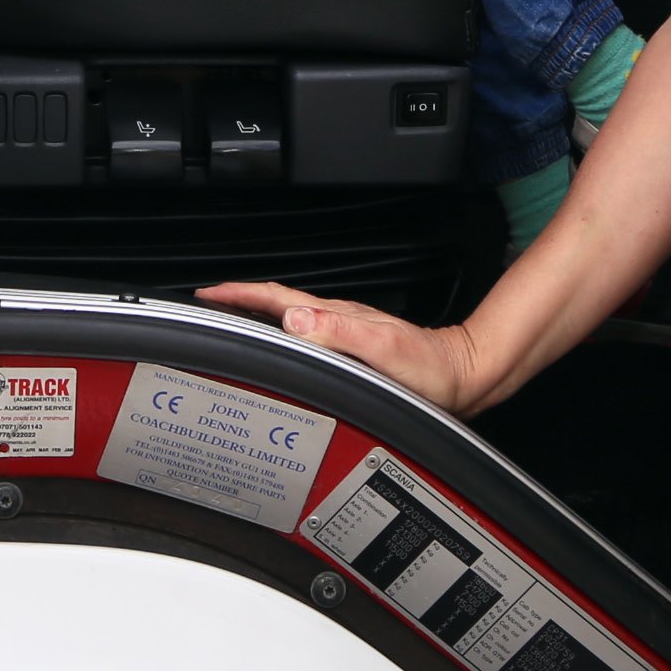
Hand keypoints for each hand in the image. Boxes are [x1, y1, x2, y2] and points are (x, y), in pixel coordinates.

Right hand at [194, 280, 493, 411]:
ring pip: (290, 318)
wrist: (464, 377)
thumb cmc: (430, 372)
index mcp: (337, 318)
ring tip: (231, 323)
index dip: (239, 294)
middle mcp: (338, 320)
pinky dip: (281, 333)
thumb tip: (295, 320)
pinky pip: (305, 334)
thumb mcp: (383, 351)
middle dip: (238, 302)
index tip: (208, 294)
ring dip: (257, 316)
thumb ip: (339, 333)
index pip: (277, 298)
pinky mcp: (354, 346)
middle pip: (277, 304)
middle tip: (207, 307)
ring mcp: (346, 331)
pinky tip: (281, 345)